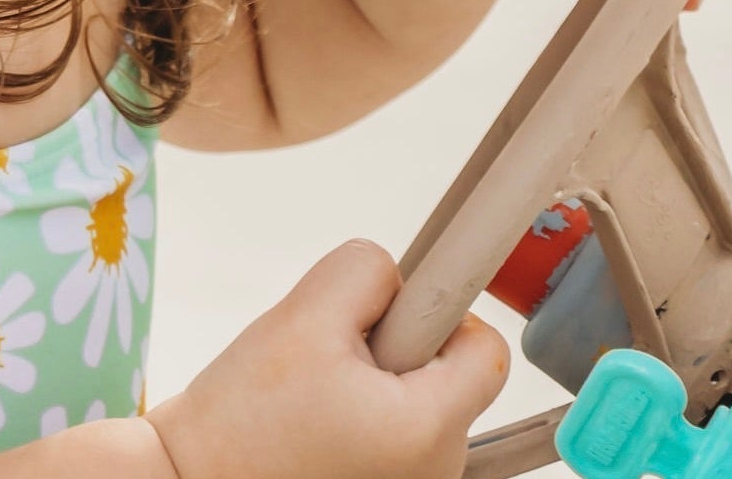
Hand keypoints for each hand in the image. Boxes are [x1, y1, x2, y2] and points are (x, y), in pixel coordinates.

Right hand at [147, 240, 506, 478]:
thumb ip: (366, 272)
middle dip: (396, 347)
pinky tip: (313, 422)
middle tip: (331, 357)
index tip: (392, 311)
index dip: (442, 312)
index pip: (486, 350)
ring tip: (312, 395)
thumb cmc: (245, 415)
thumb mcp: (305, 313)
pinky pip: (394, 436)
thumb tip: (398, 281)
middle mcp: (437, 472)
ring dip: (374, 381)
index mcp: (429, 430)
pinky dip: (362, 416)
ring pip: (417, 403)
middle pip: (448, 376)